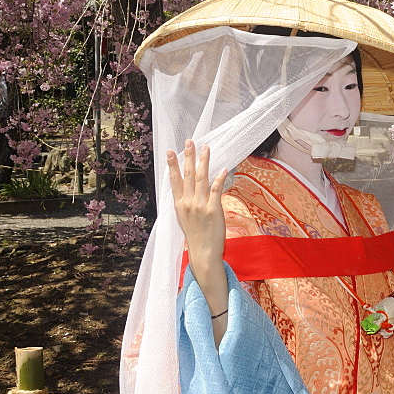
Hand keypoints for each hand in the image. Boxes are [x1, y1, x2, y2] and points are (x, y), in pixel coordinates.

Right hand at [168, 140, 227, 271]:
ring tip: (206, 148)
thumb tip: (188, 189)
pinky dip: (219, 179)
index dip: (172, 165)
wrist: (203, 252)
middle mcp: (188, 203)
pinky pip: (216, 190)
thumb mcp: (185, 218)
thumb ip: (186, 202)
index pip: (175, 180)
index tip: (170, 151)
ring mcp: (200, 206)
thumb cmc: (196, 235)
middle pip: (188, 175)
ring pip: (201, 179)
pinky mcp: (213, 210)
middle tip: (190, 142)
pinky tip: (223, 169)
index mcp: (179, 204)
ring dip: (204, 162)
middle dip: (189, 157)